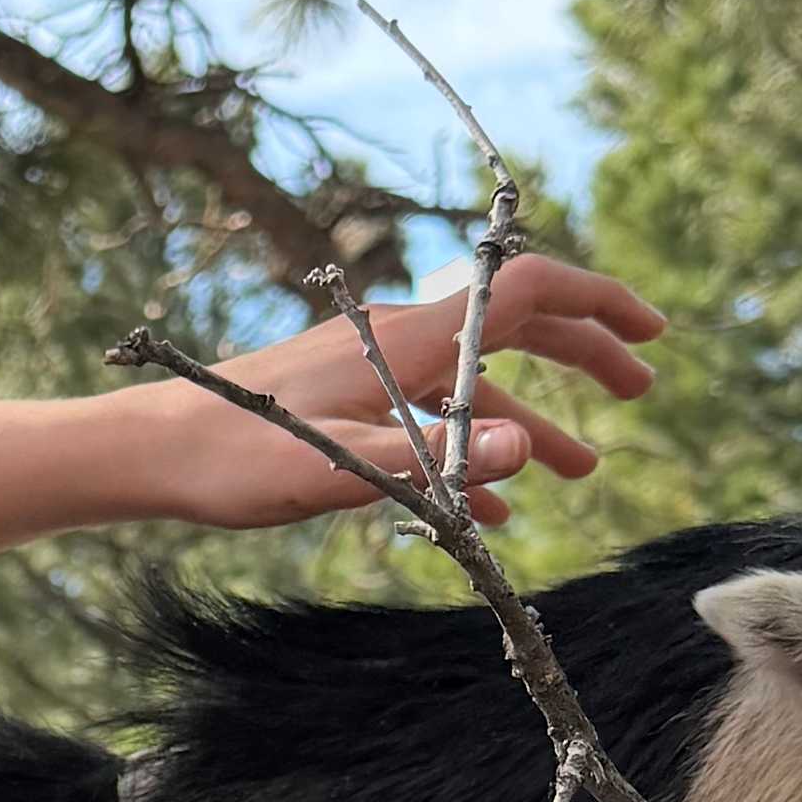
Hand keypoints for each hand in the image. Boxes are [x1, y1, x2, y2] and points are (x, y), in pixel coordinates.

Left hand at [134, 250, 666, 532]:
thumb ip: (438, 463)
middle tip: (639, 389)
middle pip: (516, 327)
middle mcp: (399, 341)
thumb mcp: (341, 467)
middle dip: (584, 352)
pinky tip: (494, 510)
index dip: (598, 301)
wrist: (150, 452)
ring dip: (535, 420)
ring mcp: (374, 371)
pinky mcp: (349, 405)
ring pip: (478, 383)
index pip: (527, 291)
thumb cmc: (234, 456)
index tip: (651, 332)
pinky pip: (433, 422)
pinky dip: (473, 455)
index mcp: (409, 340)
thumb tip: (527, 450)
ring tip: (584, 469)